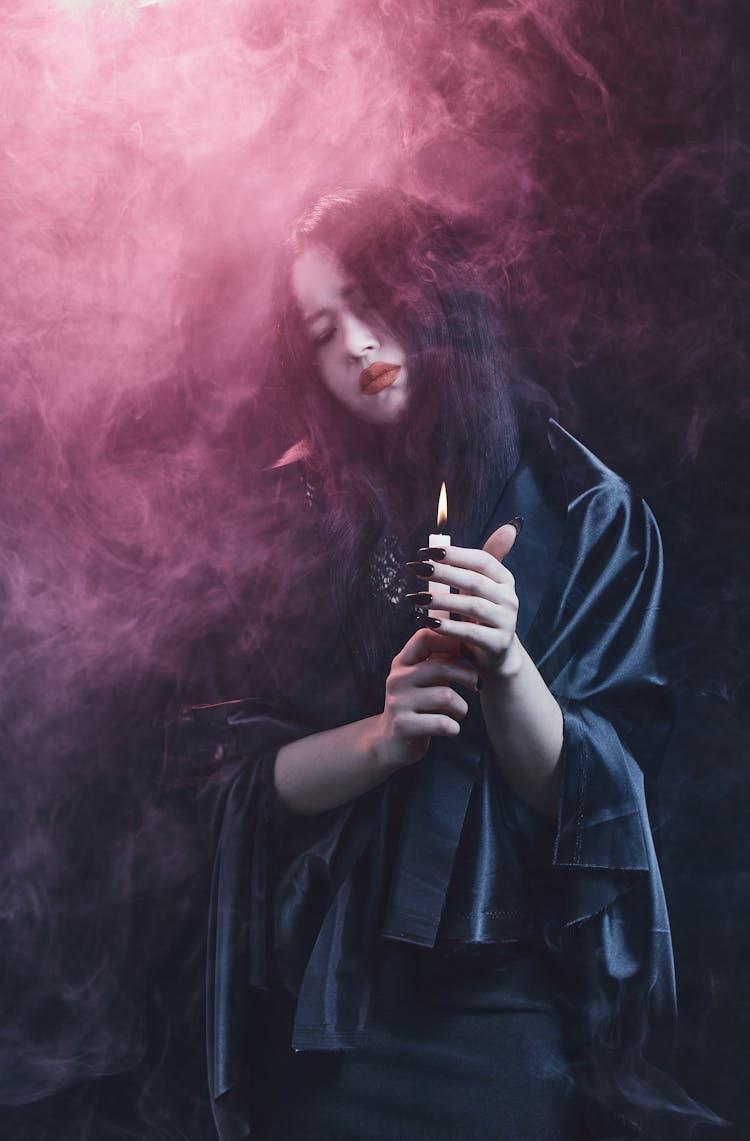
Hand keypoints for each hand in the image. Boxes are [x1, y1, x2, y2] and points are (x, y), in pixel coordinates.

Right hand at [374, 627, 478, 772]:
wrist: (391, 742)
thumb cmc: (418, 704)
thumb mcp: (425, 677)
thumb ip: (441, 657)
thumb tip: (468, 626)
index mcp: (403, 661)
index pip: (426, 637)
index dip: (452, 640)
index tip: (468, 653)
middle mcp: (397, 678)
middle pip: (442, 666)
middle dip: (467, 675)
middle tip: (477, 685)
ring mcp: (398, 702)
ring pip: (446, 696)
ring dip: (462, 708)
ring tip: (459, 713)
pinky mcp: (403, 725)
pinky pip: (442, 722)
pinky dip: (454, 727)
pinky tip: (451, 728)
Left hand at [407, 522, 521, 681]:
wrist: (497, 655)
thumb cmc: (484, 614)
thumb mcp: (486, 584)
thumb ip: (490, 556)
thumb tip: (510, 526)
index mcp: (505, 579)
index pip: (482, 560)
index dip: (454, 554)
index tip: (425, 552)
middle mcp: (509, 598)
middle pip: (474, 581)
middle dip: (443, 573)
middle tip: (416, 569)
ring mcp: (506, 622)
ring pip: (472, 606)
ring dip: (441, 600)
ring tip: (415, 598)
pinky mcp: (498, 644)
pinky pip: (470, 633)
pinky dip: (447, 627)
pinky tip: (426, 621)